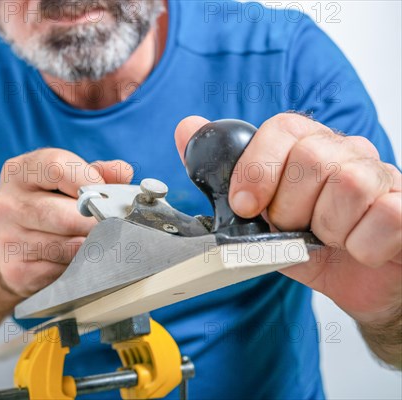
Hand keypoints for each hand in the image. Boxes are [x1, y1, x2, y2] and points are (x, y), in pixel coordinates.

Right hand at [0, 148, 132, 297]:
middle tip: (114, 227)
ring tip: (97, 243)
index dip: (92, 181)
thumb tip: (122, 172)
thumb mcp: (63, 180)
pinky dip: (78, 268)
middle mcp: (7, 203)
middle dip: (97, 223)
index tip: (107, 195)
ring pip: (69, 247)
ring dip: (92, 248)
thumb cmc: (45, 205)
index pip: (58, 168)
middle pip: (67, 215)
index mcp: (19, 171)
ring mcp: (8, 239)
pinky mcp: (16, 271)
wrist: (6, 246)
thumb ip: (94, 172)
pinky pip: (63, 271)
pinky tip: (76, 262)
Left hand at [175, 113, 400, 324]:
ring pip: (347, 185)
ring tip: (328, 239)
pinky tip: (357, 250)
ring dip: (326, 228)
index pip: (282, 129)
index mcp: (307, 147)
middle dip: (290, 208)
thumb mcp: (258, 214)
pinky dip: (360, 246)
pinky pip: (382, 217)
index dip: (257, 168)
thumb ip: (224, 174)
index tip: (244, 204)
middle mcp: (347, 153)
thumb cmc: (310, 245)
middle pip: (312, 159)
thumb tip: (187, 128)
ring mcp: (382, 177)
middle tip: (294, 228)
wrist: (355, 282)